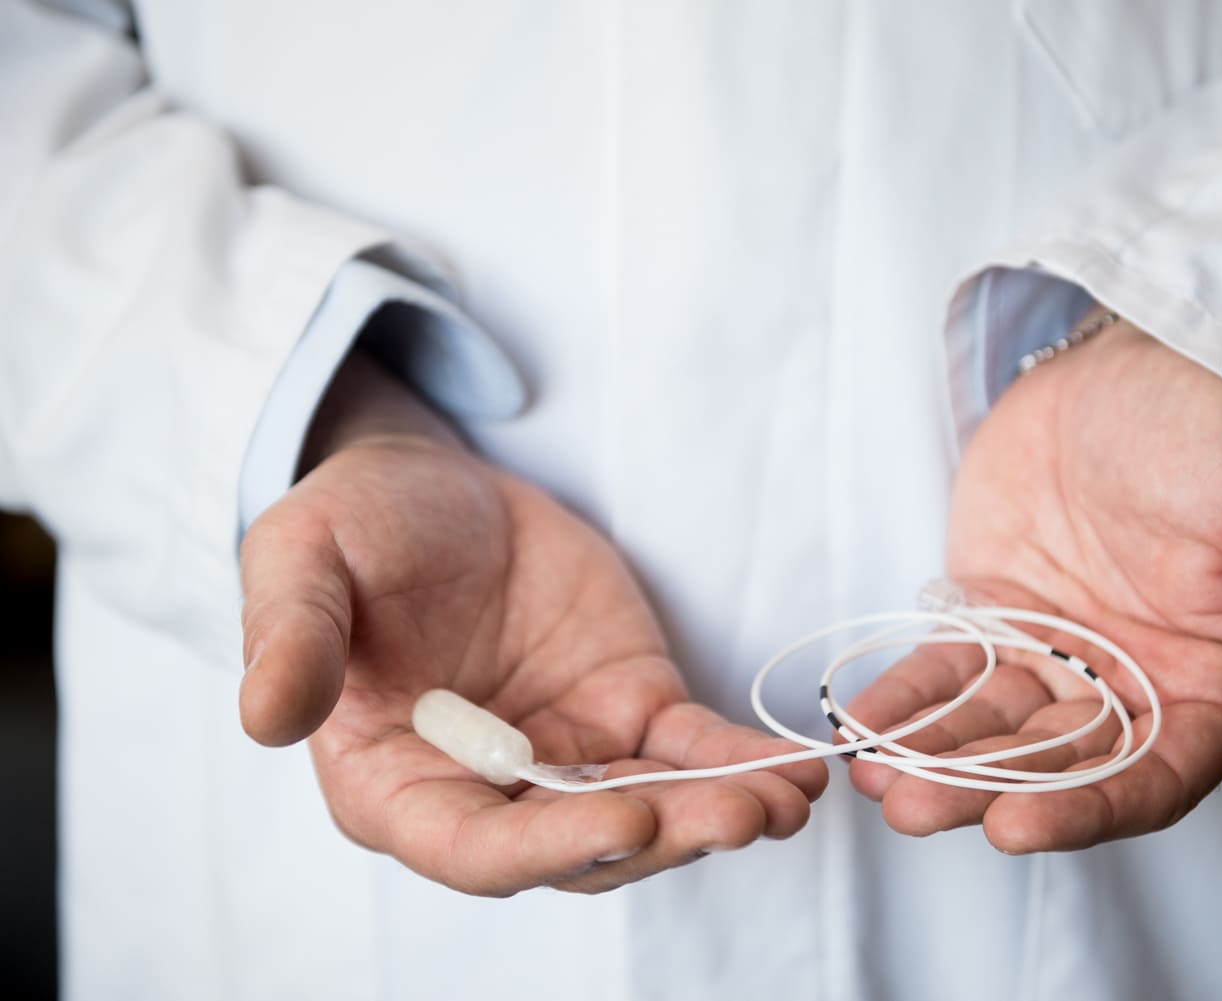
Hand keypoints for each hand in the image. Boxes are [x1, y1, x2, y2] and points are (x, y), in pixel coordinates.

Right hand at [239, 354, 825, 894]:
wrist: (435, 489)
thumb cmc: (354, 527)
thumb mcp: (303, 557)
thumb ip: (293, 636)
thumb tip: (264, 719)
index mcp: (395, 781)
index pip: (471, 848)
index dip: (548, 846)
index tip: (627, 817)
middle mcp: (488, 792)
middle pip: (579, 845)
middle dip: (663, 837)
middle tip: (741, 817)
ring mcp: (567, 756)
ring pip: (648, 808)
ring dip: (718, 813)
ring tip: (787, 799)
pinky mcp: (629, 710)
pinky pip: (690, 750)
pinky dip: (741, 764)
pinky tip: (798, 771)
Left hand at [845, 314, 1221, 851]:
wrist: (1148, 351)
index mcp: (1208, 685)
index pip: (1150, 774)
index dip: (1085, 807)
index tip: (1014, 826)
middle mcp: (1127, 686)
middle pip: (1054, 762)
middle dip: (982, 788)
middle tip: (913, 806)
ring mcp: (1054, 653)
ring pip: (990, 727)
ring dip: (932, 755)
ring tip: (872, 778)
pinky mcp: (992, 613)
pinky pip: (945, 670)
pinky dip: (904, 698)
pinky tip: (858, 722)